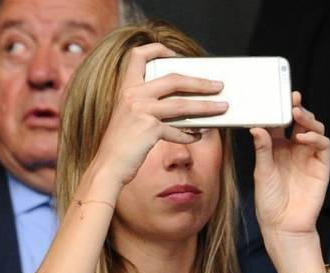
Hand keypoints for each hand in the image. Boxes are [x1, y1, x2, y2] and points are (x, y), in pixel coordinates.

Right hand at [91, 43, 227, 185]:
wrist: (107, 167)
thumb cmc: (120, 144)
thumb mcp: (129, 116)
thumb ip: (147, 104)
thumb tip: (182, 100)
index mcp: (125, 88)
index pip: (138, 55)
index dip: (158, 49)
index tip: (176, 55)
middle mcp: (132, 95)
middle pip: (174, 79)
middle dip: (200, 82)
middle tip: (218, 85)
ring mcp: (140, 111)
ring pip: (182, 104)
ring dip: (206, 106)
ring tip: (222, 107)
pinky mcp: (149, 129)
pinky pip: (178, 130)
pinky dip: (190, 135)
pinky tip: (197, 136)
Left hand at [251, 92, 328, 236]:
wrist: (283, 225)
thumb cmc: (268, 201)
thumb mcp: (261, 172)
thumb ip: (262, 150)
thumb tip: (256, 128)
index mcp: (275, 149)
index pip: (278, 125)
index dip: (277, 111)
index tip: (273, 97)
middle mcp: (292, 150)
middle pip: (298, 123)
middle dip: (296, 109)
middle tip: (291, 98)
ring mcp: (308, 156)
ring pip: (313, 129)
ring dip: (307, 119)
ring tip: (297, 113)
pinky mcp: (321, 165)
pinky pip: (323, 145)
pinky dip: (315, 137)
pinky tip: (304, 136)